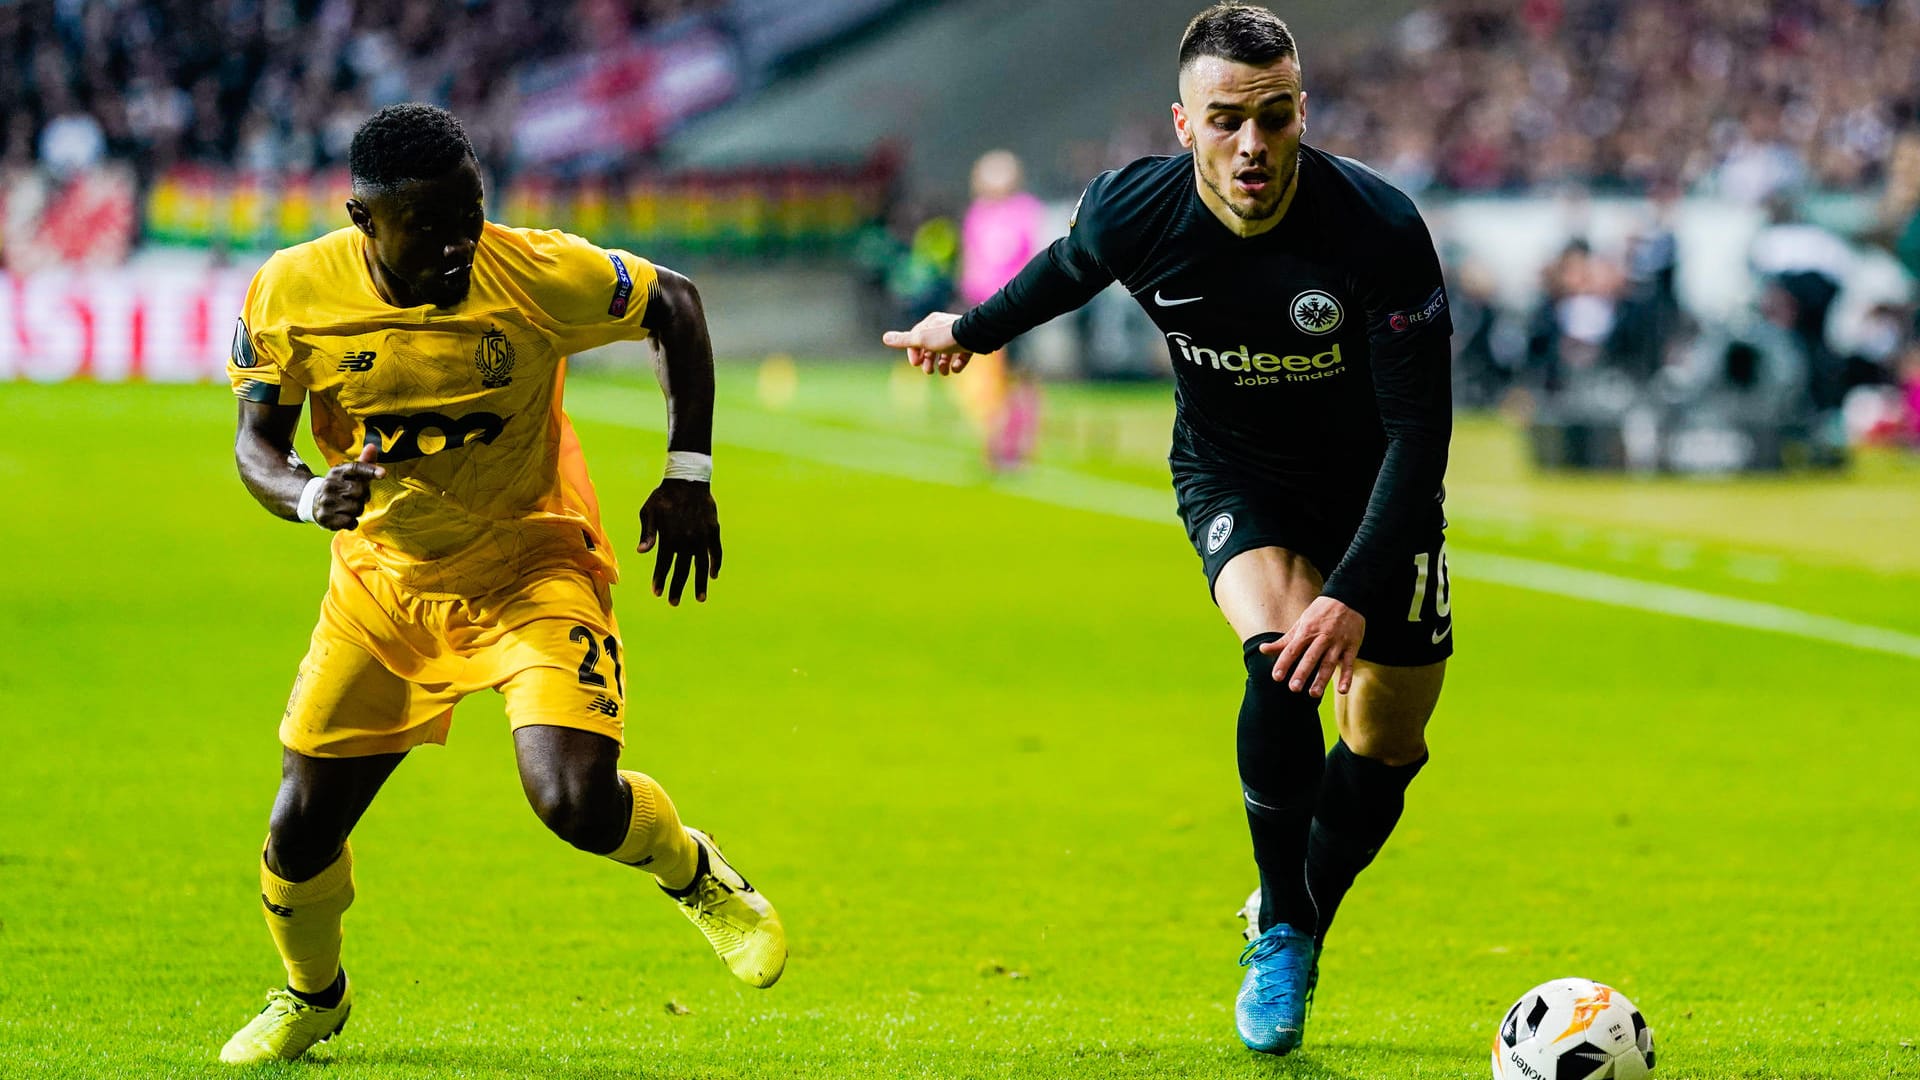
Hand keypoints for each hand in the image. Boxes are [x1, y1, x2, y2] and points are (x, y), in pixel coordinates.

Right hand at [313, 442, 383, 530]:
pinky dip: (352, 522)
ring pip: (357, 508)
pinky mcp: (325, 517)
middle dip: (363, 496)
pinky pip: (350, 522)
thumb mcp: (350, 474)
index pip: (355, 467)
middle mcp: (330, 484)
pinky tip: (345, 517)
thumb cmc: (341, 486)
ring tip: (348, 507)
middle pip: (360, 491)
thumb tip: (372, 446)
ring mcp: (326, 501)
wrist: (313, 502)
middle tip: (355, 497)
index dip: (370, 470)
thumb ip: (364, 462)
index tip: (383, 474)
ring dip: (358, 510)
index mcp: (338, 471)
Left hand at [636, 478, 720, 604]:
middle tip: (673, 602)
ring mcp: (701, 536)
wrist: (688, 479)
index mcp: (669, 537)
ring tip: (699, 598)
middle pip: (682, 570)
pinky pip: (715, 551)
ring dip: (700, 583)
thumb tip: (641, 552)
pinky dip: (714, 564)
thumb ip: (647, 533)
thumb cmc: (664, 496)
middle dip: (677, 588)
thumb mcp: (649, 512)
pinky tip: (713, 575)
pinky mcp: (713, 530)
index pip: (663, 564)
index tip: (656, 593)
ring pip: (701, 565)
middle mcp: (686, 540)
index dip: (660, 579)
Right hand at [882, 312, 973, 374]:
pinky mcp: (970, 342)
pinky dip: (958, 363)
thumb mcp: (921, 339)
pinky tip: (956, 369)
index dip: (913, 352)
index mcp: (931, 323)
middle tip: (929, 372)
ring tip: (944, 373)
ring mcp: (958, 335)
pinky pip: (962, 354)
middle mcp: (944, 327)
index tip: (916, 364)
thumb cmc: (946, 337)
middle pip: (931, 346)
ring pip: (946, 352)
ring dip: (943, 364)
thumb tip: (885, 338)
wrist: (976, 335)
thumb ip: (904, 340)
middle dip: (928, 361)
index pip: (916, 337)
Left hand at [1259, 596, 1365, 697]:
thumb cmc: (1320, 612)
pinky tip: (1342, 690)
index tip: (1276, 677)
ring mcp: (1338, 642)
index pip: (1293, 649)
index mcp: (1307, 631)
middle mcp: (1322, 637)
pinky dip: (1346, 677)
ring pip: (1329, 663)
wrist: (1348, 597)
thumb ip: (1284, 640)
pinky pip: (1349, 664)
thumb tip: (1262, 649)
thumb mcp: (1301, 623)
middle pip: (1311, 657)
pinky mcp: (1352, 646)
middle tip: (1294, 688)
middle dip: (1302, 672)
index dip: (1284, 663)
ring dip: (1322, 679)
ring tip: (1314, 694)